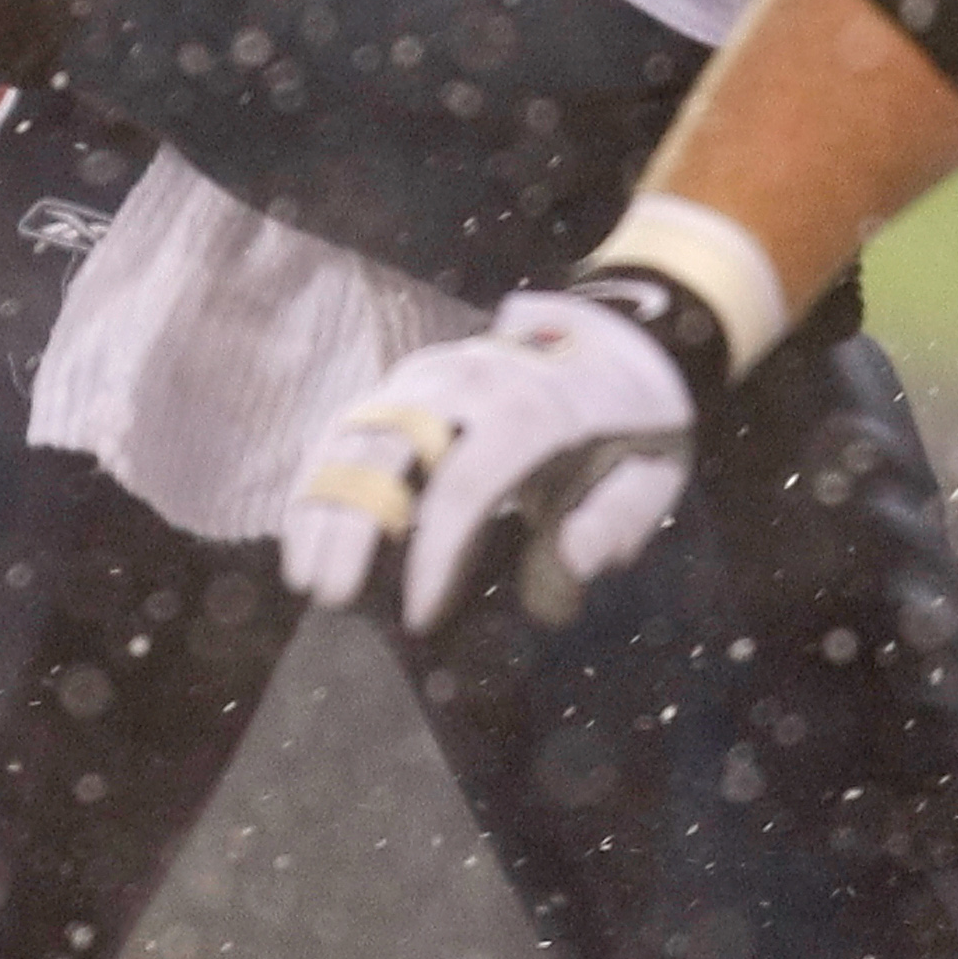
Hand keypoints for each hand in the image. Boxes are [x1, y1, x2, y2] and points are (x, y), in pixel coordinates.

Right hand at [282, 288, 693, 630]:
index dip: (435, 555)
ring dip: (323, 502)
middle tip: (333, 598)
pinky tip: (303, 534)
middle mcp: (469, 378)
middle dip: (355, 526)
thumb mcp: (654, 474)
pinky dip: (319, 476)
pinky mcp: (408, 379)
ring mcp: (430, 372)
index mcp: (533, 407)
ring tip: (306, 576)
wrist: (625, 339)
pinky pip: (349, 422)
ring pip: (356, 431)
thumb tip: (565, 576)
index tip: (419, 619)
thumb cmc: (636, 423)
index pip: (465, 485)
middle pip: (390, 449)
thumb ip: (614, 525)